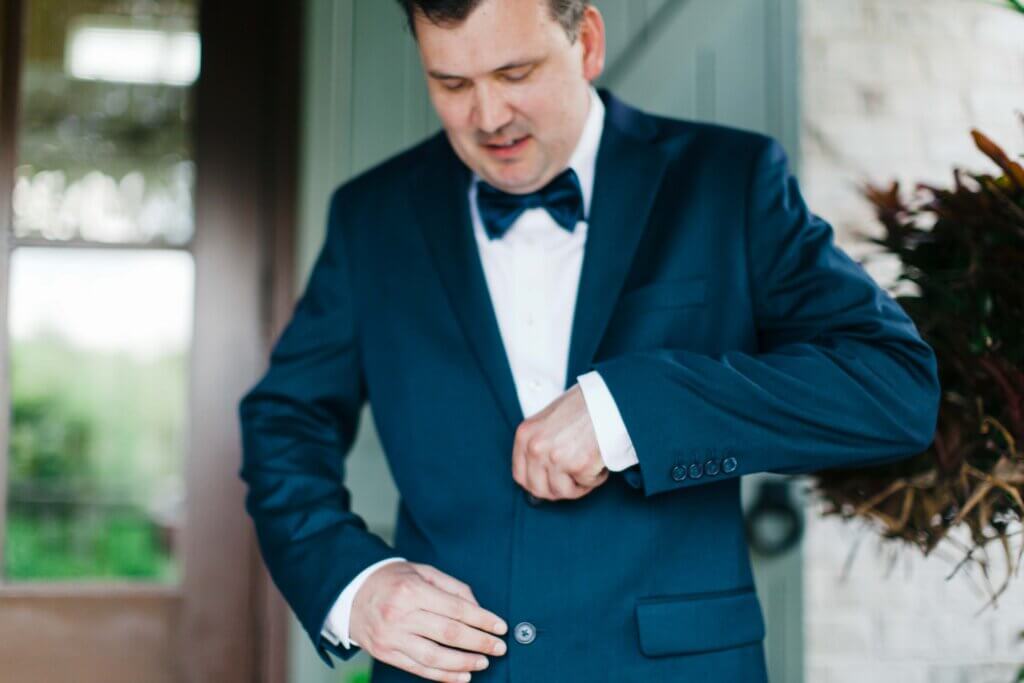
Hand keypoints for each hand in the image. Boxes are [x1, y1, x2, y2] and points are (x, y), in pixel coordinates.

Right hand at [350, 561, 507, 681]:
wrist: (350, 593)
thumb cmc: (392, 580)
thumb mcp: (422, 572)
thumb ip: (452, 588)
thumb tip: (478, 609)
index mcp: (412, 590)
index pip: (456, 609)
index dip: (482, 620)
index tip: (501, 627)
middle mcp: (400, 615)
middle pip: (449, 634)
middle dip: (479, 642)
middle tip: (499, 647)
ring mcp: (391, 638)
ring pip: (435, 657)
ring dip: (464, 663)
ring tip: (483, 662)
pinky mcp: (385, 654)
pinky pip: (419, 669)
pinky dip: (443, 676)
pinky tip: (463, 676)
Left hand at [512, 384, 608, 500]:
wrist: (607, 398)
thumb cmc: (582, 406)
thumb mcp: (548, 420)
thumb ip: (539, 445)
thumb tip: (538, 476)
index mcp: (525, 435)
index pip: (520, 477)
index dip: (537, 485)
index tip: (550, 484)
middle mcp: (536, 448)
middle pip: (539, 490)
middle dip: (558, 489)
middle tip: (574, 480)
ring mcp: (556, 458)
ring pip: (563, 492)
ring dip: (579, 486)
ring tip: (589, 468)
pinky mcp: (579, 465)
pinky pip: (587, 484)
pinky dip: (597, 477)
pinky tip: (599, 460)